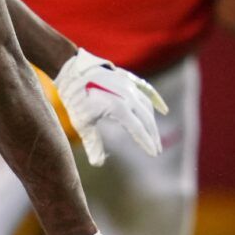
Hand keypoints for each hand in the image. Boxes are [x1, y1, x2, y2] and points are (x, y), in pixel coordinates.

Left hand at [53, 51, 167, 165]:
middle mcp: (128, 96)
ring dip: (152, 122)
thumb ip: (93, 143)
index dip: (147, 143)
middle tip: (157, 149)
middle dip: (153, 135)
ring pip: (146, 106)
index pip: (138, 129)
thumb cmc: (75, 99)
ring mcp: (129, 85)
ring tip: (153, 136)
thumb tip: (98, 163)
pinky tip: (162, 110)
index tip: (154, 154)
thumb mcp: (82, 123)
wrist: (71, 71)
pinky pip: (146, 91)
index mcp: (118, 108)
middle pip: (146, 119)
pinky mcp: (128, 79)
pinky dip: (155, 101)